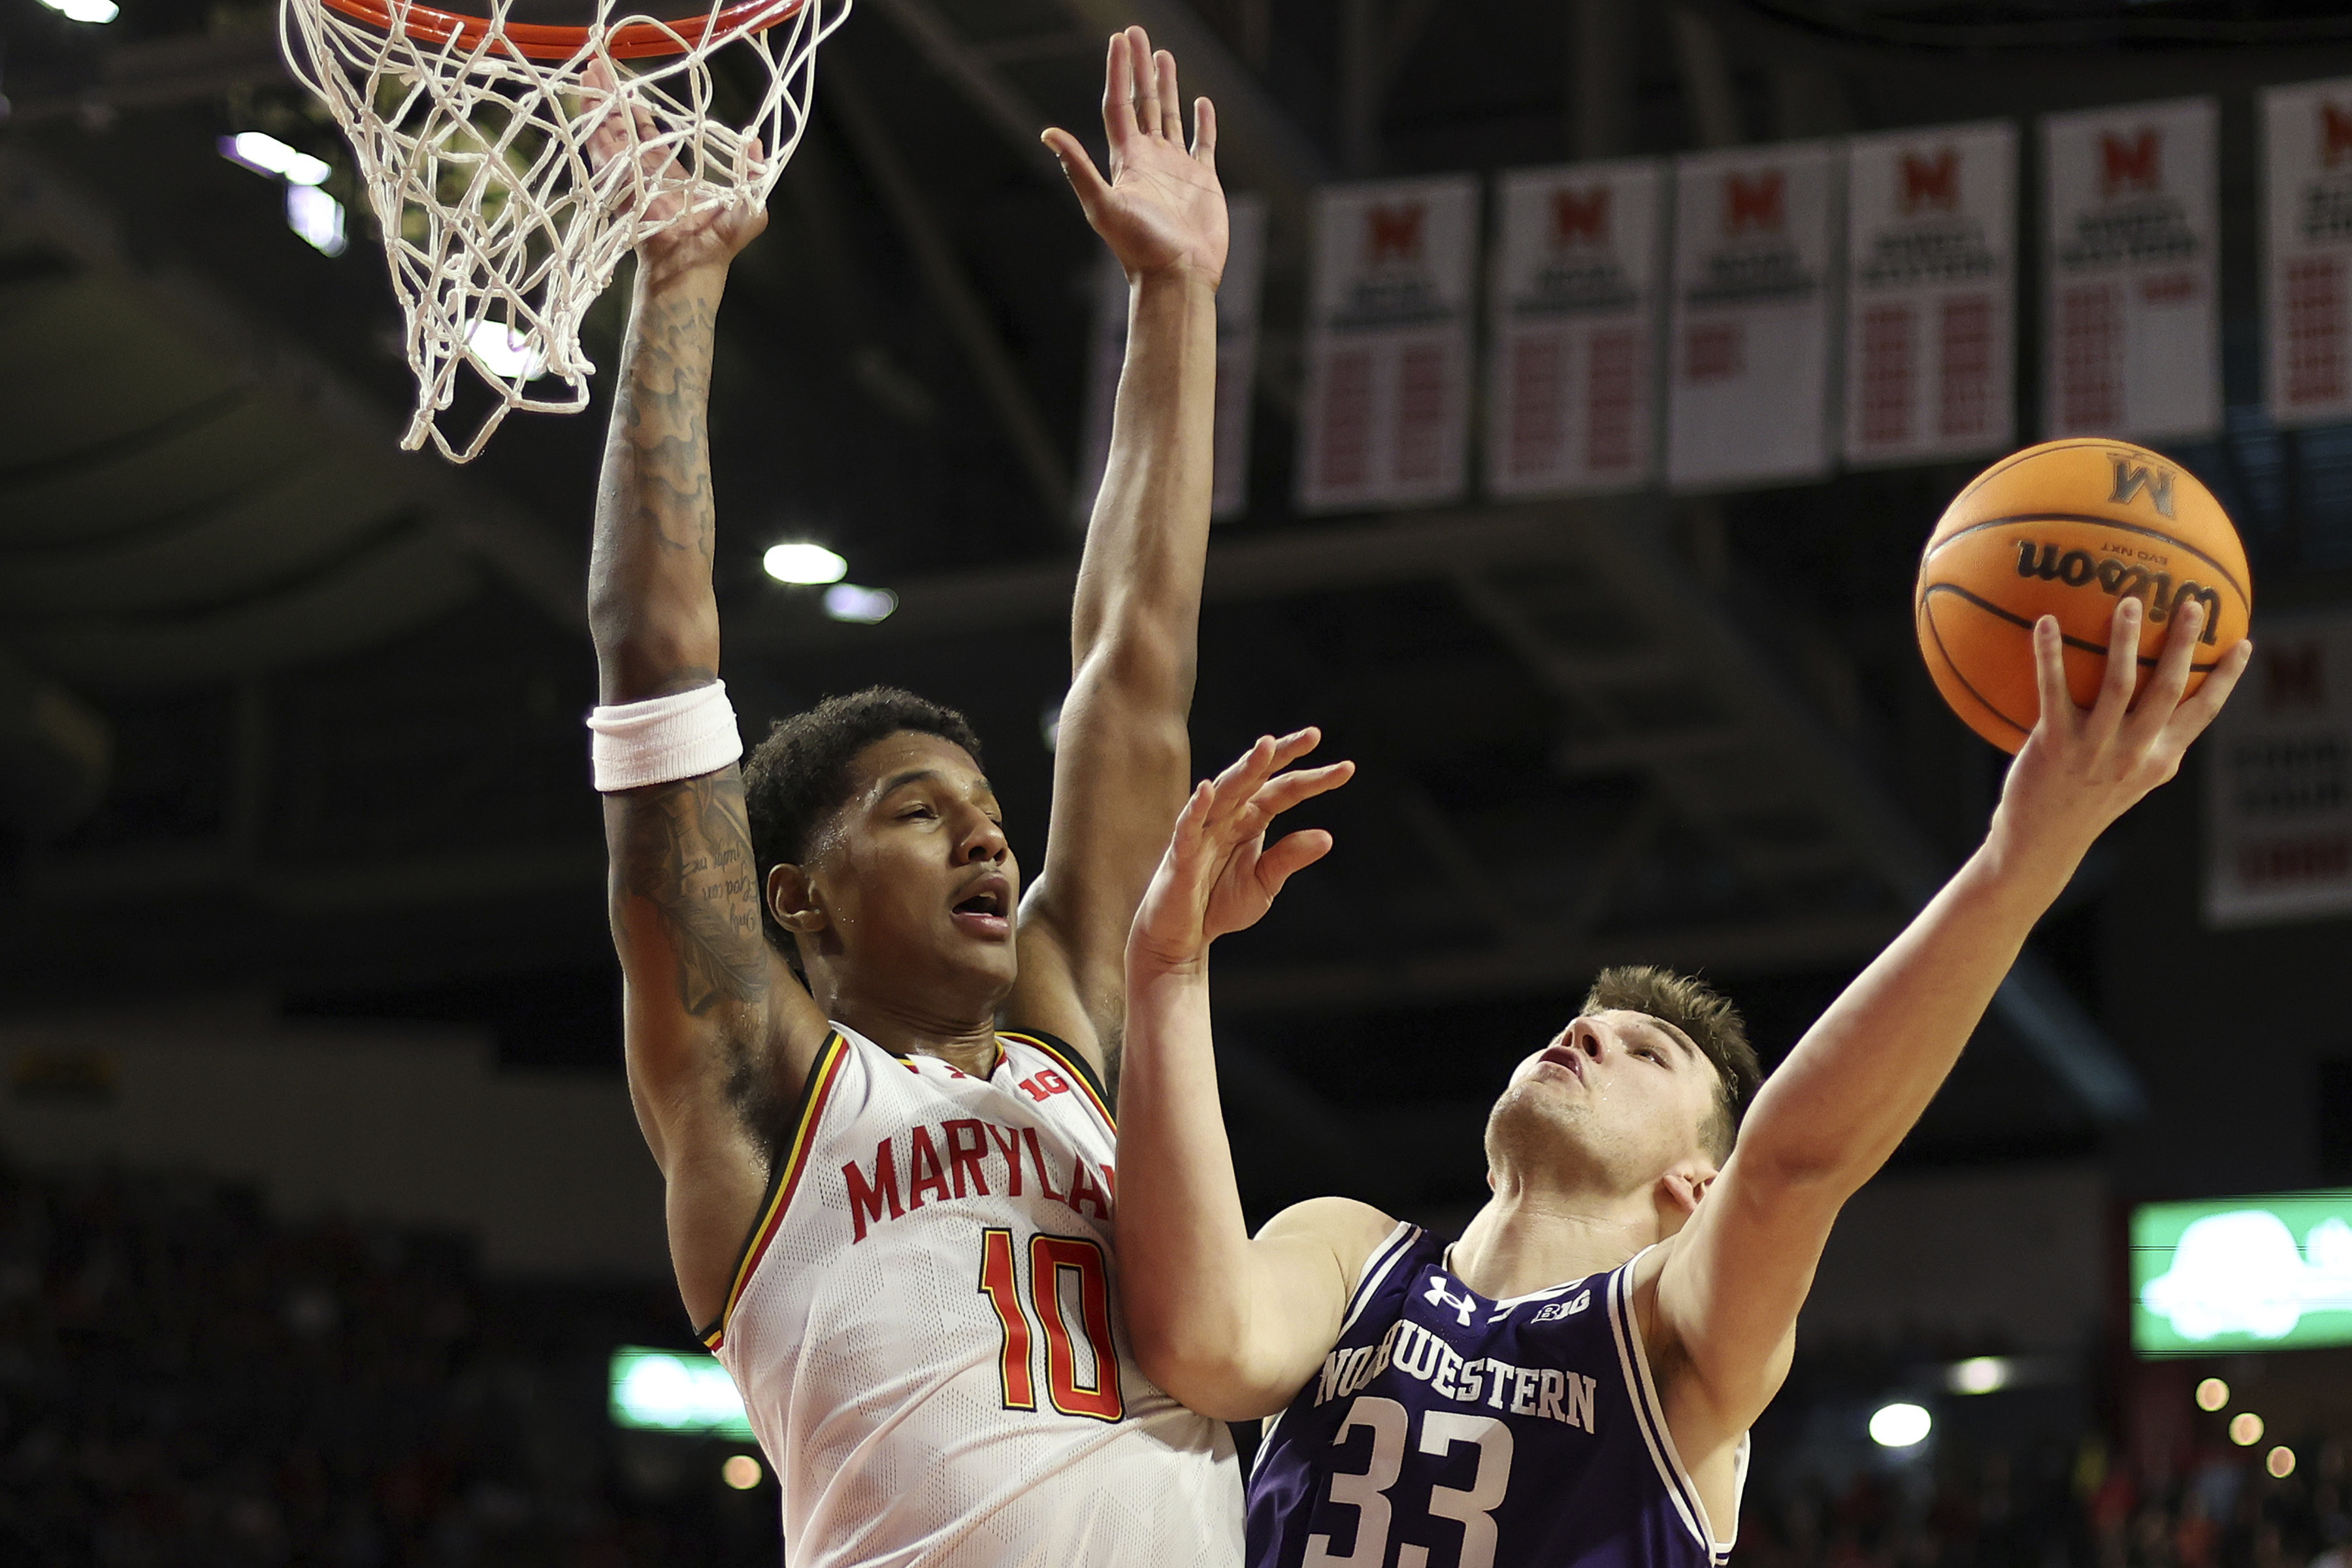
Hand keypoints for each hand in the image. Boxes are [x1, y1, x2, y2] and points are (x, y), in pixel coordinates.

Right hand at [582, 58, 768, 288]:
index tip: (629, 89)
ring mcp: (630, 178)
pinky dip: (594, 127)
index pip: (650, 135)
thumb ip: (751, 172)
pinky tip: (587, 102)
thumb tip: (756, 140)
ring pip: (610, 133)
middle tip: (599, 67)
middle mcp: (646, 173)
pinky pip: (603, 152)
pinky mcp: (620, 185)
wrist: (694, 265)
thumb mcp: (749, 205)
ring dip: (599, 104)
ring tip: (590, 73)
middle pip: (624, 128)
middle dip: (612, 98)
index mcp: (671, 173)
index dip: (638, 112)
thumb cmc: (720, 243)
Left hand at [1042, 28, 1227, 286]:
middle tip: (1137, 32)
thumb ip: (1078, 167)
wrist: (1177, 277)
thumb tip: (1048, 133)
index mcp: (1126, 161)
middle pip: (1142, 102)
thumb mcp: (1104, 205)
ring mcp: (1176, 168)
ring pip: (1169, 116)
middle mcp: (1149, 159)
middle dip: (1139, 67)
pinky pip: (1201, 143)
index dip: (1118, 71)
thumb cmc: (1140, 247)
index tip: (1119, 38)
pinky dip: (1203, 122)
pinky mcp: (1202, 181)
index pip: (1118, 104)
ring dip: (1167, 86)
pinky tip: (1201, 103)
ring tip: (1164, 56)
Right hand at [1129, 730, 1353, 971]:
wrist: (1183, 937)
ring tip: (1267, 746)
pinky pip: (1189, 826)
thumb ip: (1289, 858)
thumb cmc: (1218, 905)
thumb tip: (1327, 837)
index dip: (1315, 779)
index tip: (1348, 769)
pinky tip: (1209, 790)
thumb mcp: (1264, 884)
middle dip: (1282, 754)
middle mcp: (1229, 816)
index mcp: (1251, 819)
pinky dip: (1197, 807)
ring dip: (1245, 768)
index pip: (1285, 790)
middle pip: (1257, 777)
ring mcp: (1204, 830)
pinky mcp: (1182, 852)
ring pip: (1226, 791)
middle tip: (1313, 735)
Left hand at [1991, 596, 2251, 865]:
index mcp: (2161, 757)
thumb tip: (2164, 704)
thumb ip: (2150, 745)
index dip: (2227, 678)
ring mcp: (2097, 748)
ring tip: (2129, 603)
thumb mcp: (2130, 778)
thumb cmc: (2084, 801)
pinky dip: (2049, 654)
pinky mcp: (2055, 744)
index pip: (2204, 712)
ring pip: (2120, 684)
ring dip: (2126, 640)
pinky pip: (2053, 690)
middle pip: (2170, 688)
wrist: (2041, 841)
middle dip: (2185, 643)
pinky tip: (2046, 621)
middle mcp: (2136, 752)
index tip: (2244, 642)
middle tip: (2192, 603)